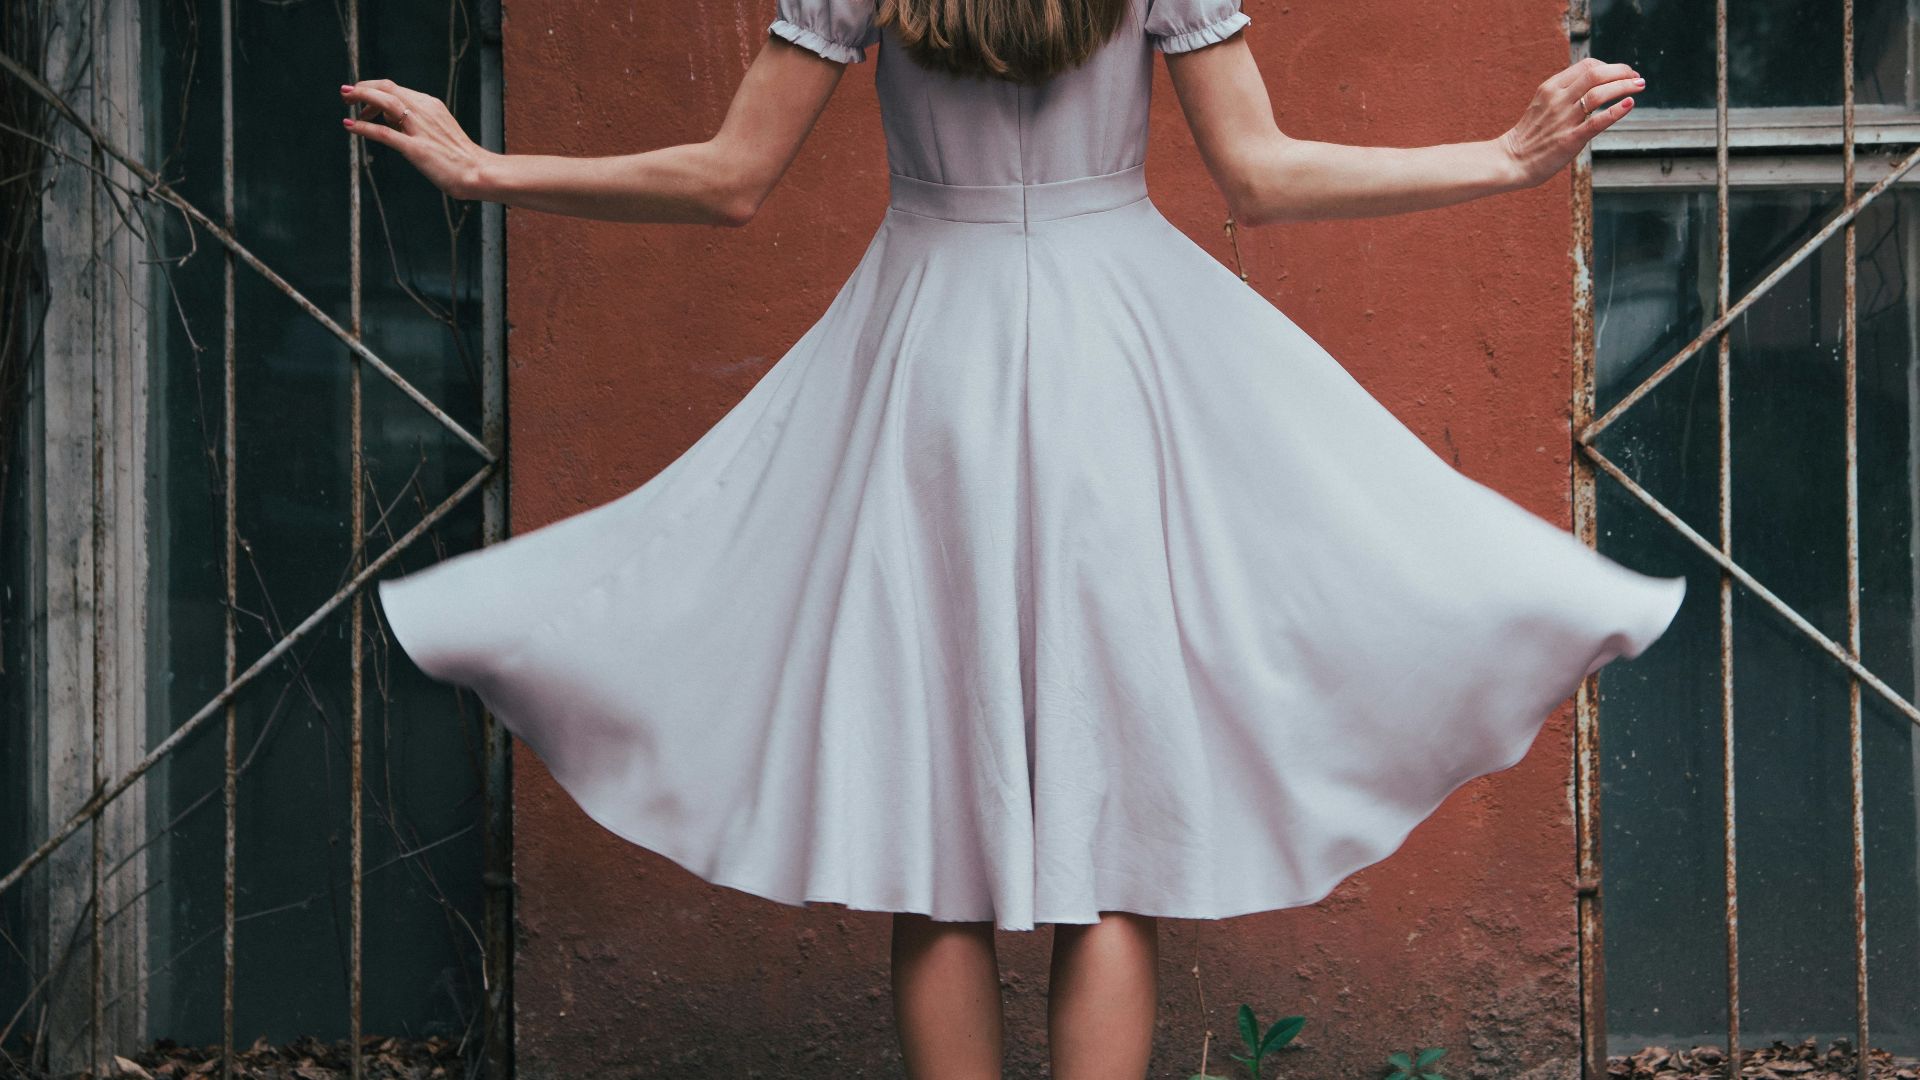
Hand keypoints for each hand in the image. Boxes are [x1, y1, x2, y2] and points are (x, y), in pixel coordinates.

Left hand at [340, 79, 491, 199]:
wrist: (478, 172)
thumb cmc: (461, 157)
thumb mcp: (438, 132)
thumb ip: (416, 124)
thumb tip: (389, 121)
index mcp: (431, 106)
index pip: (396, 89)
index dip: (375, 90)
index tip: (362, 99)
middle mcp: (424, 111)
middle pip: (387, 88)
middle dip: (363, 87)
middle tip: (345, 93)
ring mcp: (420, 129)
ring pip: (386, 102)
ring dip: (362, 97)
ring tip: (345, 100)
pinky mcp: (416, 149)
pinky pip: (385, 133)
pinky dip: (364, 127)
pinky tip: (350, 125)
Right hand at [1496, 57, 1643, 188]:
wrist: (1511, 161)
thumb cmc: (1530, 135)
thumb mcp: (1543, 104)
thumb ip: (1565, 92)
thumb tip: (1594, 84)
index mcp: (1551, 88)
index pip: (1587, 66)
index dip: (1610, 66)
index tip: (1622, 73)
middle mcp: (1557, 99)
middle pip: (1596, 74)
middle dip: (1622, 72)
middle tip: (1636, 78)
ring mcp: (1563, 119)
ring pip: (1598, 94)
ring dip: (1624, 87)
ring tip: (1639, 86)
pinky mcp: (1569, 140)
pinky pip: (1596, 122)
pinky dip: (1616, 111)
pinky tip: (1629, 104)